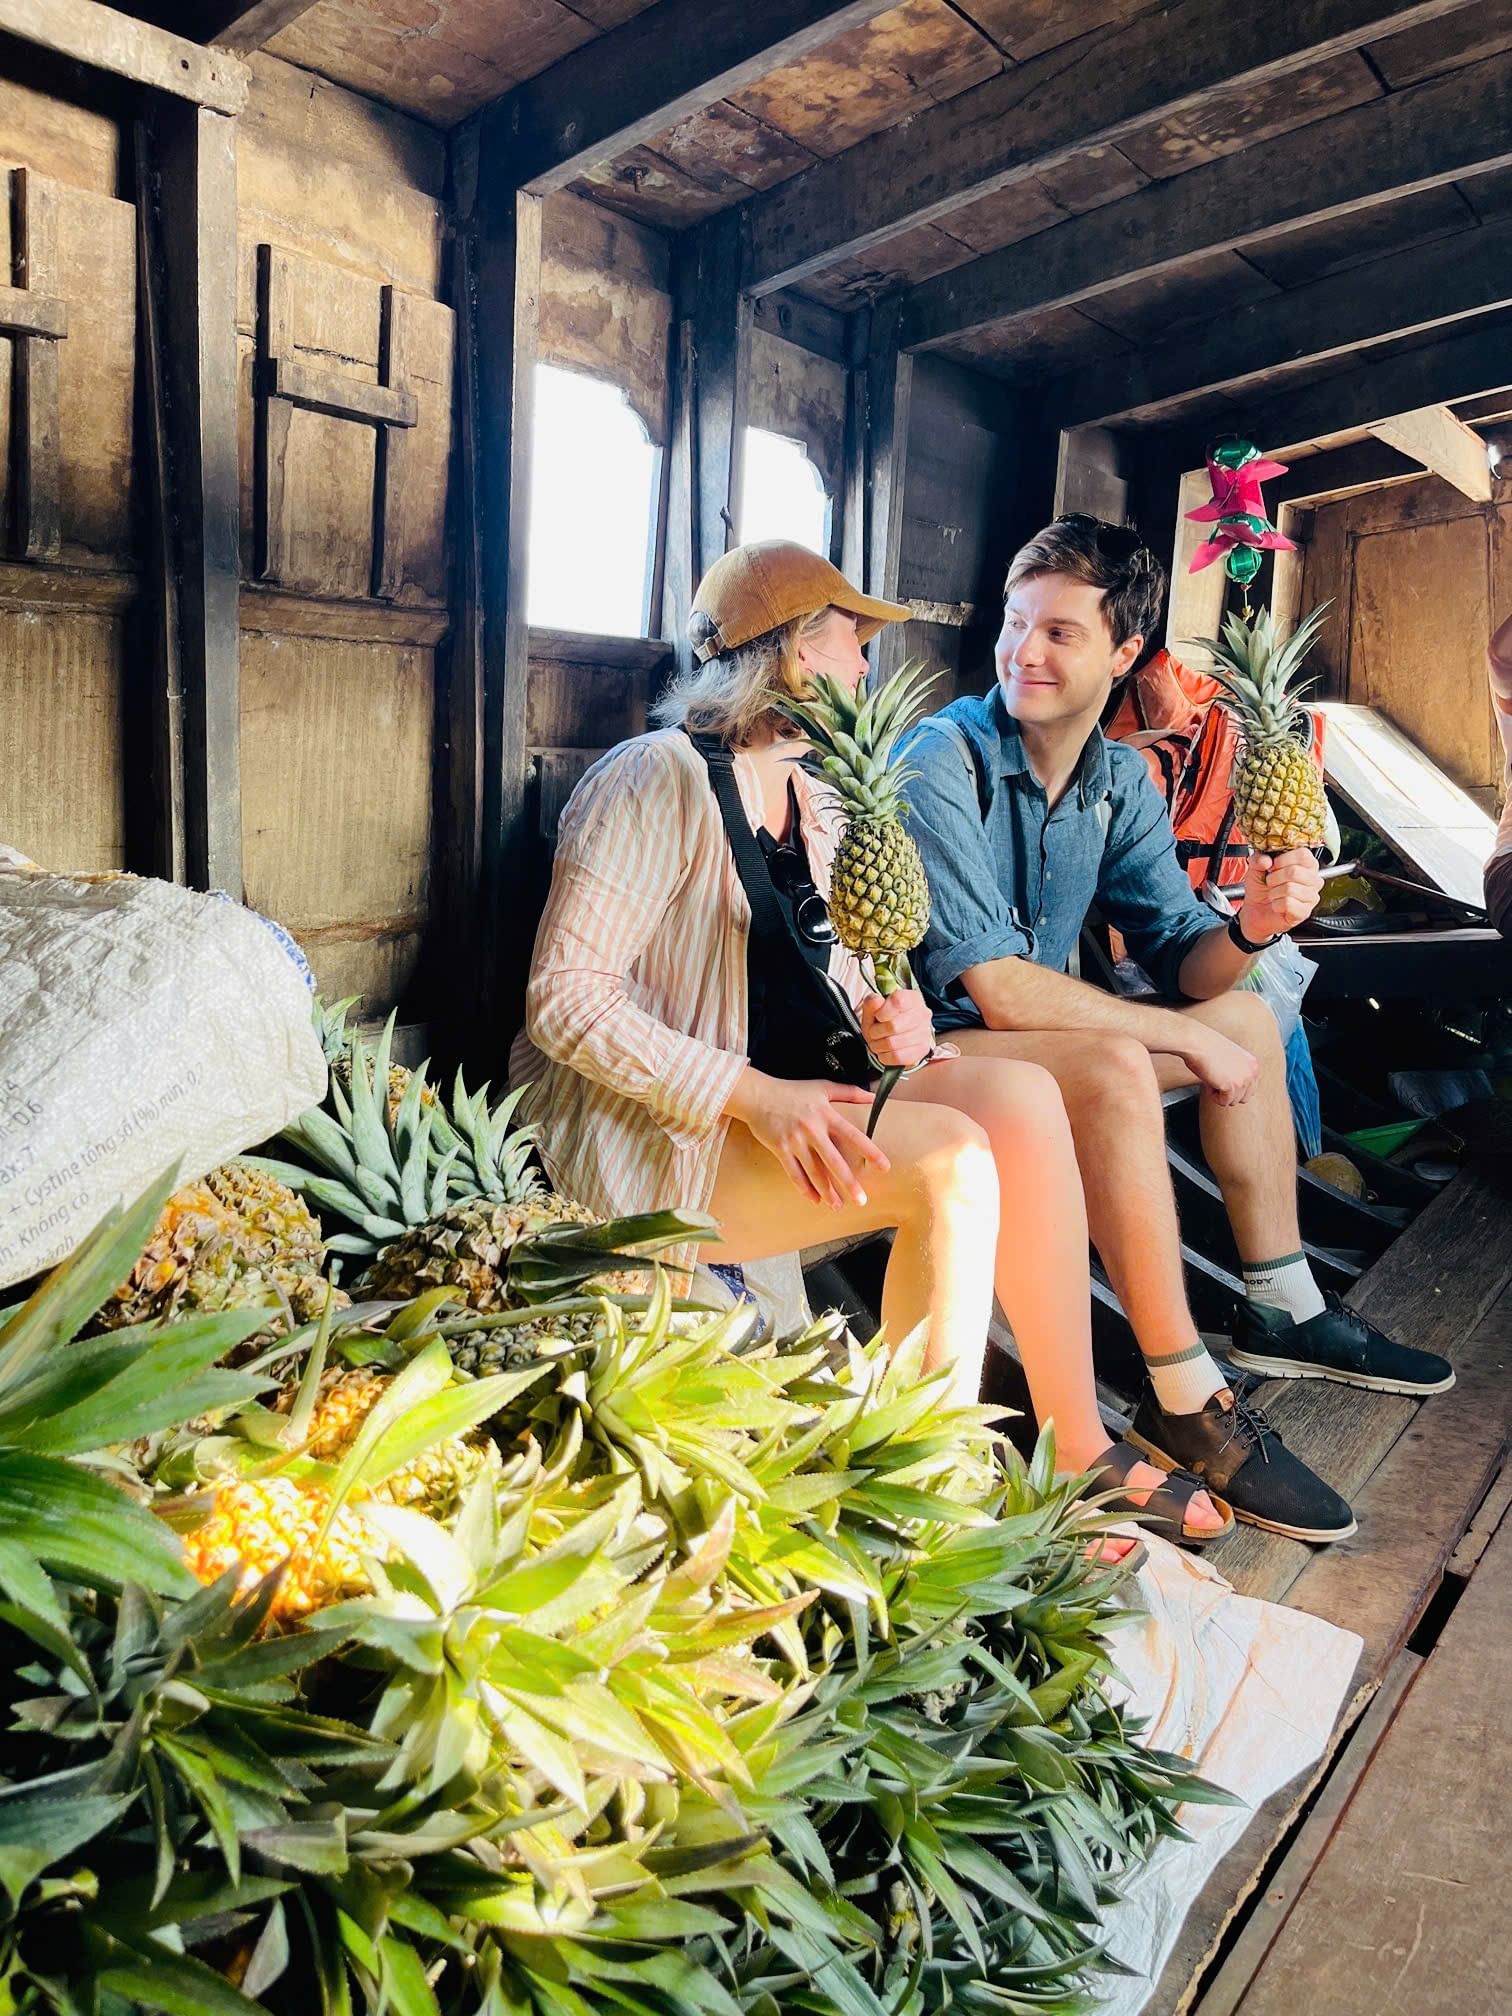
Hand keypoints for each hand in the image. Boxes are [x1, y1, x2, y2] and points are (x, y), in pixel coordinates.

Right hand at [725, 1069, 888, 1208]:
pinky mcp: (780, 1149)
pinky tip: (814, 1200)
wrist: (758, 1095)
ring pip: (814, 1172)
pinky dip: (805, 1189)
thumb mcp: (822, 1087)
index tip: (884, 1167)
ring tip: (838, 1206)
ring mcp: (795, 1141)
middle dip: (849, 1183)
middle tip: (861, 1200)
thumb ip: (849, 1092)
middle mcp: (812, 1130)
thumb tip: (873, 1097)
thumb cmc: (792, 1091)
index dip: (870, 1152)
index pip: (853, 1135)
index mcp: (826, 1115)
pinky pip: (794, 1174)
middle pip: (834, 1161)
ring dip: (827, 1192)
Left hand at [860, 988, 934, 1068]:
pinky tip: (885, 1051)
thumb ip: (872, 1003)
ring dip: (879, 1045)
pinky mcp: (922, 1050)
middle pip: (894, 1026)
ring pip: (893, 1043)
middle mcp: (922, 1014)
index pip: (898, 1002)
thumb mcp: (873, 1009)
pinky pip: (898, 1056)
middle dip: (876, 1031)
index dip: (883, 1011)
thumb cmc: (884, 1021)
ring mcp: (924, 1033)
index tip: (878, 1016)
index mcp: (912, 998)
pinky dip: (885, 1056)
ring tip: (878, 1042)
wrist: (893, 1036)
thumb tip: (876, 1001)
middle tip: (874, 1032)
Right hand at [1176, 1025, 1259, 1106]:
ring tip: (1211, 1077)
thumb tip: (1235, 1089)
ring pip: (1232, 1102)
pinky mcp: (1231, 1086)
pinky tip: (1208, 1080)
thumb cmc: (1206, 1047)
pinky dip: (1212, 1095)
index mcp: (1253, 1064)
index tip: (1222, 1077)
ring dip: (1219, 1093)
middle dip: (1228, 1093)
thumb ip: (1238, 1072)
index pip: (1249, 1089)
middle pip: (1243, 1098)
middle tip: (1216, 1079)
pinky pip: (1222, 1102)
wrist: (1196, 1041)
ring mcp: (1243, 1080)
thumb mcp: (1231, 1058)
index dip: (1233, 1086)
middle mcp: (1252, 1073)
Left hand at [1238, 848, 1322, 941]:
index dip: (1283, 859)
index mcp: (1306, 864)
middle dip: (1274, 878)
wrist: (1256, 910)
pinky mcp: (1305, 912)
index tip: (1272, 865)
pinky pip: (1288, 904)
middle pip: (1295, 871)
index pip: (1303, 854)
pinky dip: (1276, 904)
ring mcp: (1311, 896)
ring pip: (1290, 888)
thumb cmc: (1262, 888)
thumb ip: (1258, 859)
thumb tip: (1266, 860)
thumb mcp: (1255, 868)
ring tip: (1274, 894)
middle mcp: (1313, 879)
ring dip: (1274, 892)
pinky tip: (1277, 905)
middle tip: (1270, 883)